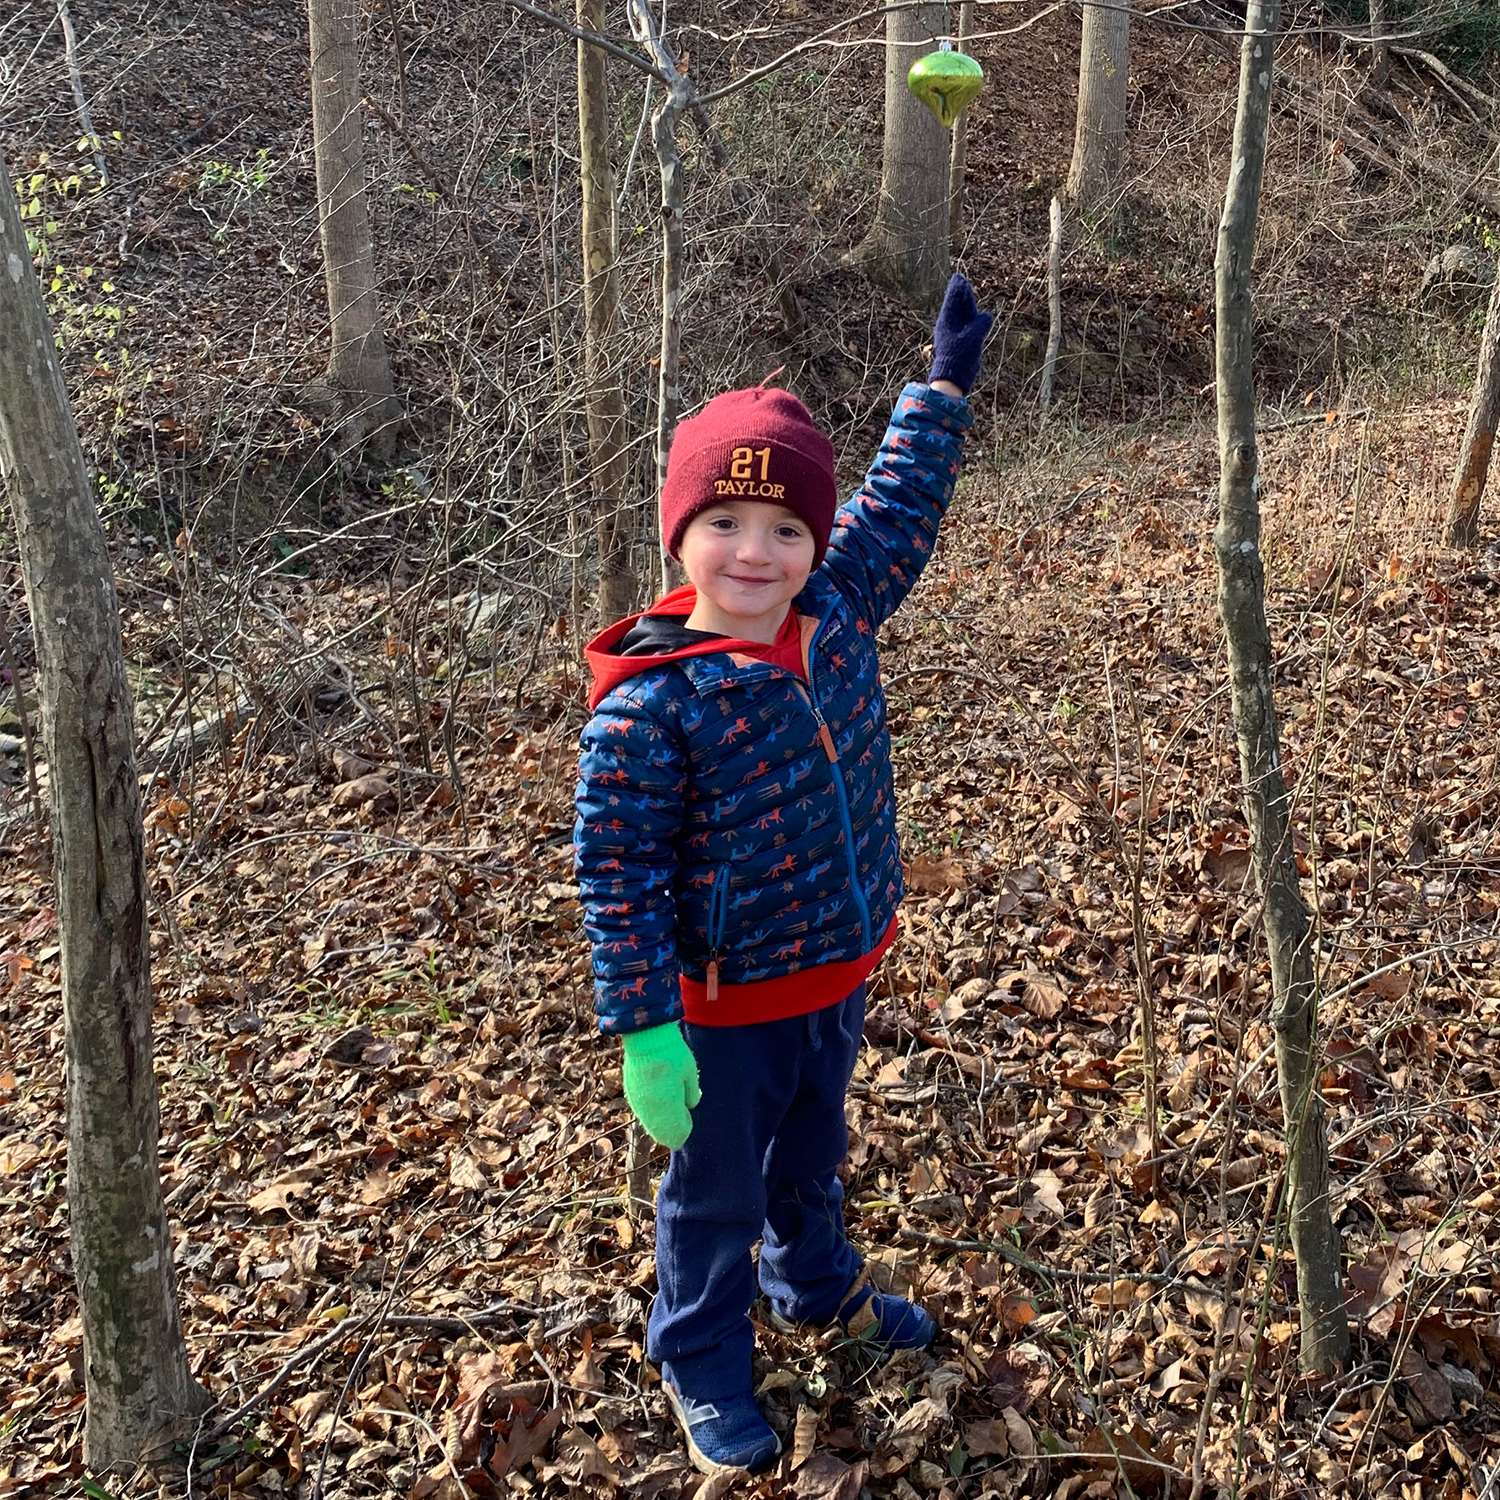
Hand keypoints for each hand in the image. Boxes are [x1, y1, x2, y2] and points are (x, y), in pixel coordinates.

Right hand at [621, 1023, 701, 1148]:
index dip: (685, 1128)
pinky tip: (658, 1098)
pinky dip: (652, 1111)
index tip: (688, 1114)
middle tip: (681, 1112)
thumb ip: (691, 1093)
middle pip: (663, 1135)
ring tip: (671, 1103)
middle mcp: (652, 1112)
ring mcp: (639, 1105)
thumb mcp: (690, 1073)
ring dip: (661, 1121)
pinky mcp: (631, 1095)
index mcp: (669, 1109)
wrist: (646, 1038)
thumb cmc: (673, 1054)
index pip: (677, 1136)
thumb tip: (690, 1105)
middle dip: (673, 1128)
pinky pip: (643, 1113)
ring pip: (651, 1125)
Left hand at [927, 273, 992, 396]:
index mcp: (947, 321)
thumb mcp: (973, 337)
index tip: (958, 278)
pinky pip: (961, 327)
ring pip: (957, 317)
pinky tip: (971, 319)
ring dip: (962, 307)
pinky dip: (966, 320)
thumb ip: (980, 323)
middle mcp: (947, 326)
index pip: (952, 300)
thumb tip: (985, 317)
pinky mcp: (955, 344)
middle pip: (954, 306)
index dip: (957, 289)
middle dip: (959, 295)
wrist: (952, 379)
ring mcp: (950, 335)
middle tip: (960, 282)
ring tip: (965, 297)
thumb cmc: (960, 356)